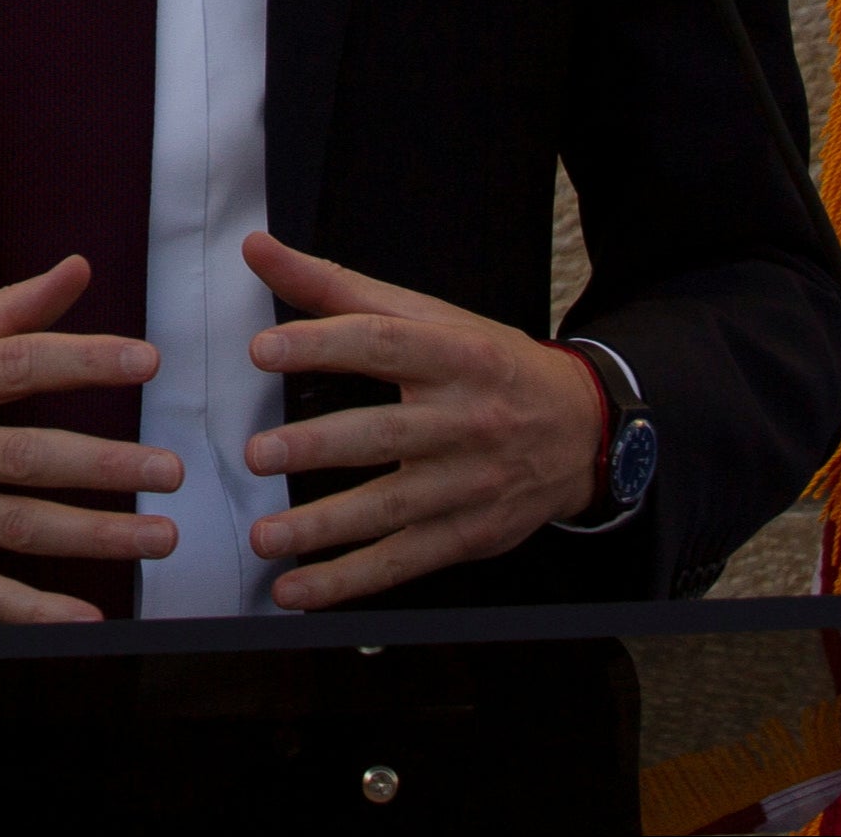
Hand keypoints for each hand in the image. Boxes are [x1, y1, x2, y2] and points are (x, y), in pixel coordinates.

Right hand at [0, 254, 181, 623]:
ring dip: (98, 535)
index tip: (148, 361)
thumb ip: (1, 314)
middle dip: (110, 464)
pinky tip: (88, 617)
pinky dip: (36, 611)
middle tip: (173, 471)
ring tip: (159, 535)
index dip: (87, 359)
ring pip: (21, 526)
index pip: (20, 363)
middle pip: (31, 454)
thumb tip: (76, 271)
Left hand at [238, 231, 605, 608]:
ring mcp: (470, 484)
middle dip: (319, 447)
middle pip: (386, 434)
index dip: (323, 346)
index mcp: (455, 355)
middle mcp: (466, 421)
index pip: (384, 345)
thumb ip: (337, 288)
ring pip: (392, 508)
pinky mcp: (470, 534)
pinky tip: (299, 591)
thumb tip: (259, 249)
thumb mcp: (428, 316)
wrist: (583, 430)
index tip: (263, 350)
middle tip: (257, 454)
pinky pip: (404, 561)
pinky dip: (349, 581)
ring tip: (265, 537)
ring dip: (324, 528)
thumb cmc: (489, 364)